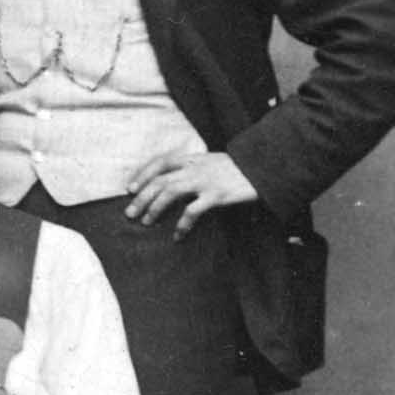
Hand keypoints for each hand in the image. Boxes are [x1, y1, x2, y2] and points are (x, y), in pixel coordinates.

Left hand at [123, 150, 256, 235]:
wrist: (264, 167)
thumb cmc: (235, 169)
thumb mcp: (210, 162)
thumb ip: (191, 169)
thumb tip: (169, 185)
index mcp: (192, 158)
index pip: (160, 162)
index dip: (142, 174)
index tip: (129, 189)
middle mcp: (195, 167)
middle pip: (160, 180)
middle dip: (141, 198)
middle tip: (129, 213)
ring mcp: (206, 180)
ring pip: (170, 192)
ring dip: (155, 208)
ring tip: (146, 222)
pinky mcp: (217, 195)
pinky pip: (193, 211)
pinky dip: (182, 224)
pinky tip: (177, 236)